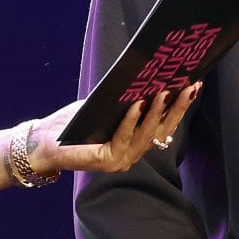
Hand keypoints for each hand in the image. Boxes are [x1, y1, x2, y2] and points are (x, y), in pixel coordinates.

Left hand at [33, 84, 200, 175]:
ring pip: (146, 135)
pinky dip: (131, 121)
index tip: (194, 84)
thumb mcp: (104, 106)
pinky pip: (123, 138)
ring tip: (164, 91)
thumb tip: (147, 76)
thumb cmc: (74, 124)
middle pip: (162, 130)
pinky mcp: (107, 162)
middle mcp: (132, 154)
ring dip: (157, 112)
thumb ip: (125, 99)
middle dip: (177, 107)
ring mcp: (121, 160)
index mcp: (135, 142)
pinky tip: (137, 104)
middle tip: (189, 86)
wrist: (43, 143)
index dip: (180, 106)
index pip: (164, 124)